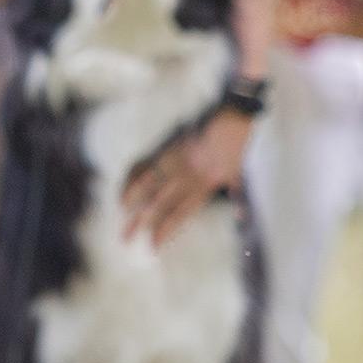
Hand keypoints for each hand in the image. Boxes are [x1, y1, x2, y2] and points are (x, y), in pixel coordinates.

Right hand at [122, 109, 253, 246]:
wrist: (232, 115)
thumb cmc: (238, 146)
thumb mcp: (238, 173)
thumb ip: (237, 195)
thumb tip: (241, 217)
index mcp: (203, 186)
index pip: (178, 214)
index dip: (163, 231)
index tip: (152, 246)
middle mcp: (185, 176)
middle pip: (157, 204)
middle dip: (140, 223)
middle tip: (125, 238)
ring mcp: (173, 159)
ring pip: (147, 184)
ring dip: (132, 200)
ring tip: (121, 215)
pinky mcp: (166, 145)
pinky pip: (144, 163)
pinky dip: (132, 176)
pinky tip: (125, 186)